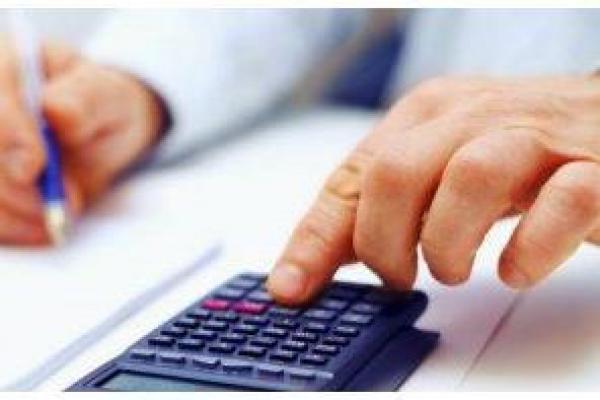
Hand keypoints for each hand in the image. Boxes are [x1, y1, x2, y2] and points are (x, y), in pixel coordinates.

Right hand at [0, 37, 164, 244]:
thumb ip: (83, 100)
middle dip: (13, 187)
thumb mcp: (108, 95)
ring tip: (57, 220)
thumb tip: (54, 111)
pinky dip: (8, 226)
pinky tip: (40, 230)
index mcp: (4, 62)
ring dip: (12, 213)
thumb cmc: (105, 104)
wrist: (105, 130)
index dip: (7, 136)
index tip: (35, 168)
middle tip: (60, 206)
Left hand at [267, 75, 599, 303]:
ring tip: (453, 270)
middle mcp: (474, 117)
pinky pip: (560, 205)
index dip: (317, 238)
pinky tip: (513, 269)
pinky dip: (528, 250)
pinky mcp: (595, 169)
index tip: (292, 287)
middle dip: (384, 242)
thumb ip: (377, 206)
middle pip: (397, 173)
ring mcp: (536, 138)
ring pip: (470, 179)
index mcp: (427, 115)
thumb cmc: (515, 149)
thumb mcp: (436, 165)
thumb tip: (310, 263)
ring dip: (448, 244)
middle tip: (399, 275)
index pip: (353, 175)